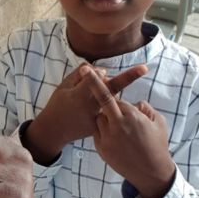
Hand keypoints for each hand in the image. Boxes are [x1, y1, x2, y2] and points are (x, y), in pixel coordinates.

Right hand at [23, 62, 147, 163]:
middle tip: (144, 68)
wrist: (54, 130)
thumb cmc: (57, 104)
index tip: (106, 67)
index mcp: (80, 94)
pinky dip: (110, 106)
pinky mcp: (100, 126)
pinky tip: (101, 107)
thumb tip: (101, 70)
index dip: (98, 72)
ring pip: (112, 99)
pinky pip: (110, 112)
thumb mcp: (63, 86)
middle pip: (112, 87)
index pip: (95, 78)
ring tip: (107, 97)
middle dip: (129, 77)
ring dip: (112, 92)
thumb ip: (79, 75)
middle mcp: (91, 105)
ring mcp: (96, 117)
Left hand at [80, 67, 175, 197]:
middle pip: (102, 99)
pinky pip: (98, 133)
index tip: (108, 78)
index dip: (117, 94)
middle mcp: (117, 124)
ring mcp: (107, 137)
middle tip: (85, 69)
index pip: (118, 98)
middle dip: (94, 82)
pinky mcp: (101, 148)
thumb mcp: (158, 123)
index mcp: (131, 116)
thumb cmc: (157, 145)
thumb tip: (135, 103)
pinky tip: (115, 139)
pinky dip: (102, 131)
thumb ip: (145, 109)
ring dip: (103, 117)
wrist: (150, 172)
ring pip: (98, 118)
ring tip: (117, 127)